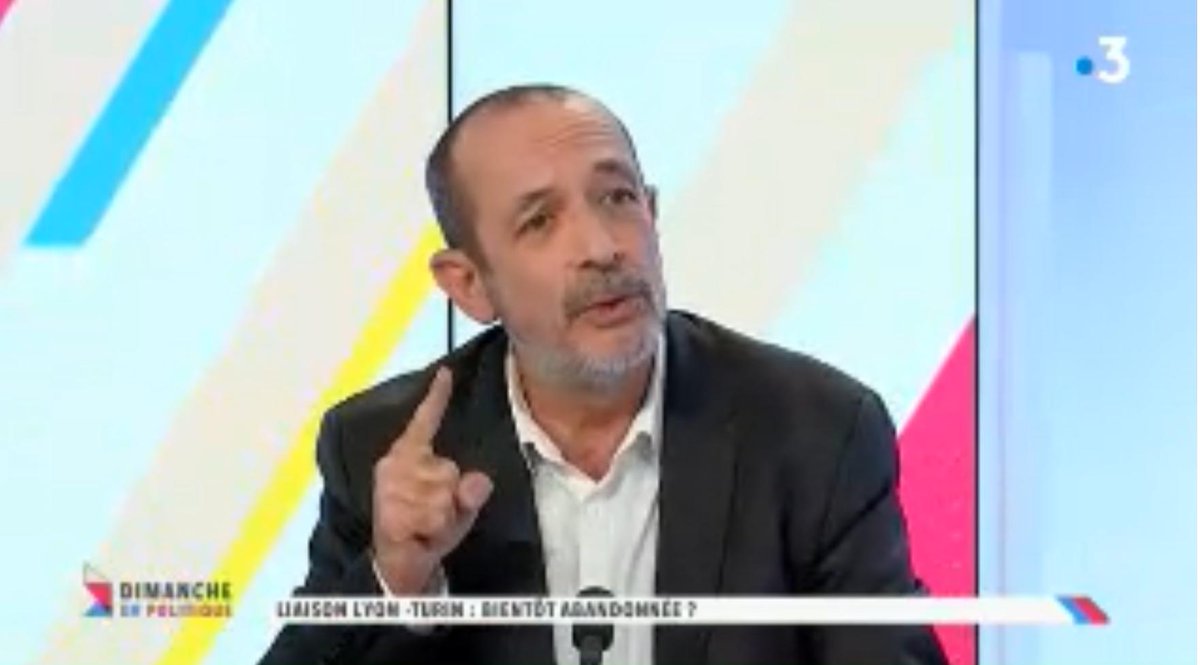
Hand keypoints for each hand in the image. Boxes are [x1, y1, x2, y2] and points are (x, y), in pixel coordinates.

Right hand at [371, 367, 492, 594]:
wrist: (397, 565)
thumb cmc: (426, 529)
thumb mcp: (458, 508)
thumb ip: (471, 492)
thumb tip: (479, 480)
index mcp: (406, 456)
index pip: (424, 423)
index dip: (437, 398)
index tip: (446, 373)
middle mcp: (395, 466)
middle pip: (449, 470)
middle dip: (451, 497)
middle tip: (432, 515)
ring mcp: (391, 488)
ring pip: (444, 494)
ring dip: (444, 516)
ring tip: (425, 525)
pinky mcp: (391, 511)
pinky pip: (436, 515)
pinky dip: (437, 529)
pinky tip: (420, 534)